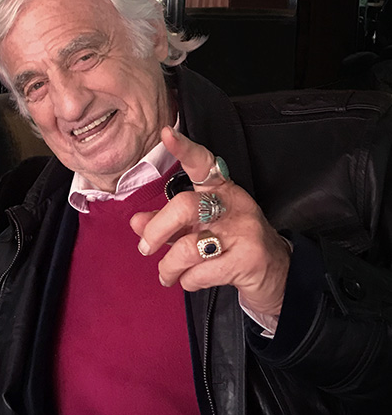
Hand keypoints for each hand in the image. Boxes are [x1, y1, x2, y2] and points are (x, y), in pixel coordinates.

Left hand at [130, 127, 290, 315]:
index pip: (202, 163)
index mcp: (221, 190)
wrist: (278, 274)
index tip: (166, 133)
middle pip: (184, 207)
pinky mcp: (250, 260)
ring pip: (189, 246)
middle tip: (145, 248)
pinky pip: (202, 272)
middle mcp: (233, 205)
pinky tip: (190, 281)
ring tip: (167, 275)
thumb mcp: (200, 228)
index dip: (184, 149)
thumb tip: (136, 222)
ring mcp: (244, 232)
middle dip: (157, 230)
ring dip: (169, 266)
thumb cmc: (231, 244)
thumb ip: (167, 223)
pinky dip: (188, 281)